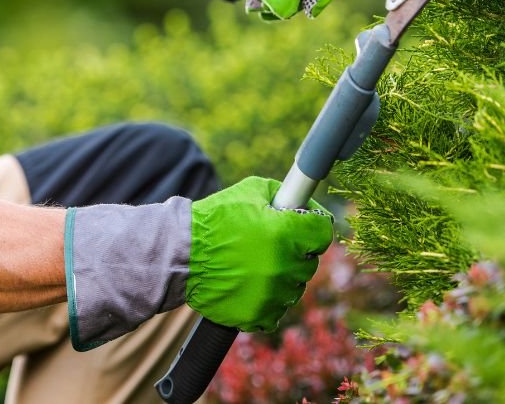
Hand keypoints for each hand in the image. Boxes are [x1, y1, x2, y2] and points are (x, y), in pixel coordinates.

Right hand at [64, 176, 333, 349]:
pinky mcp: (258, 315)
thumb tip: (304, 201)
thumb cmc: (215, 220)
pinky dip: (268, 301)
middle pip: (310, 261)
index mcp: (286, 233)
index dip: (314, 226)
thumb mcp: (251, 191)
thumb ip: (283, 194)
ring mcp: (272, 293)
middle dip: (296, 251)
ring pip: (294, 287)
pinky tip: (251, 286)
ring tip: (256, 266)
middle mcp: (284, 265)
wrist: (180, 255)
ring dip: (282, 277)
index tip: (304, 226)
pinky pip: (277, 311)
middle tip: (272, 245)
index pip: (324, 231)